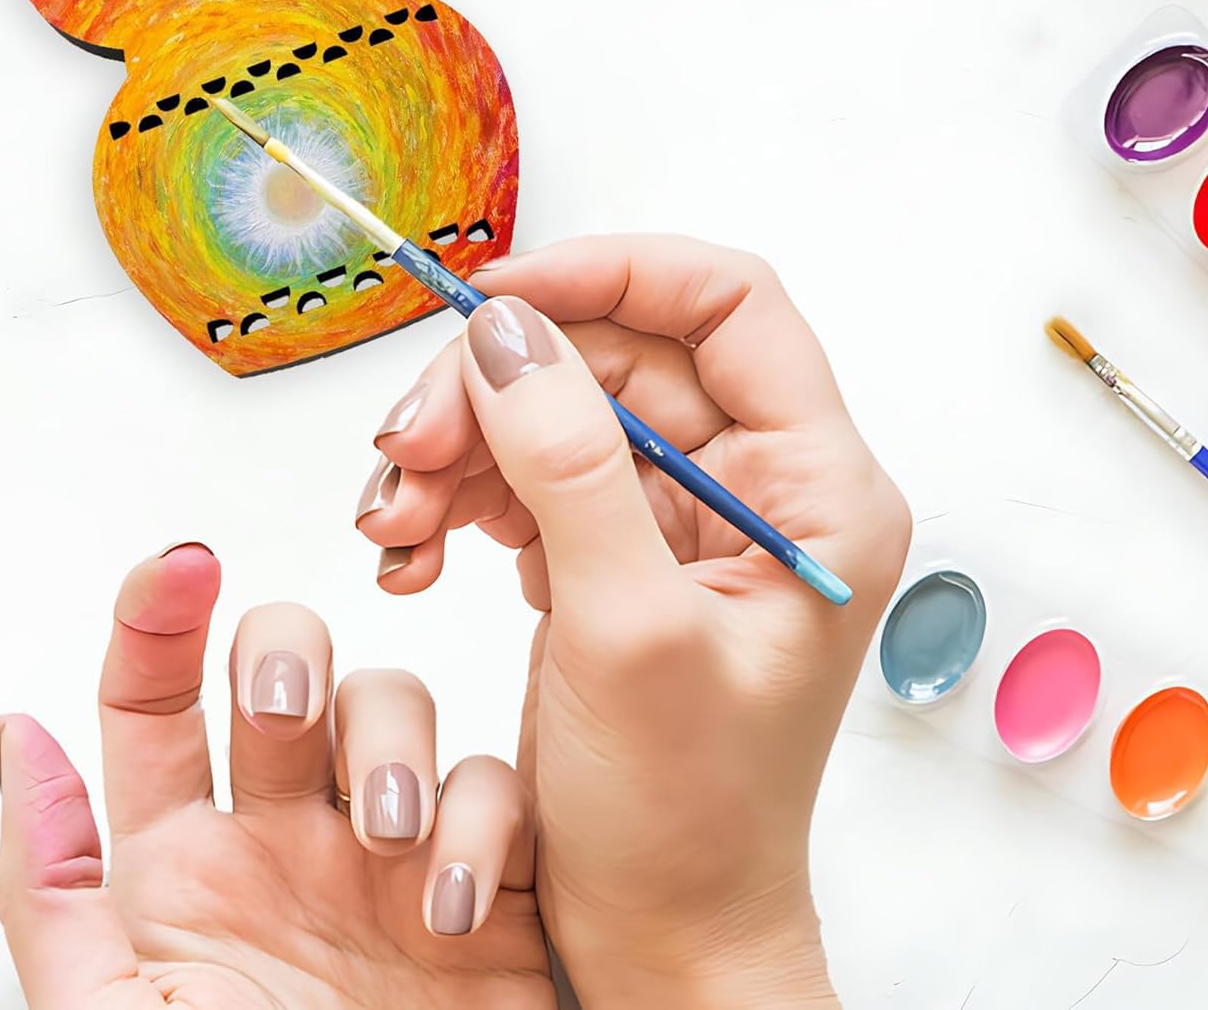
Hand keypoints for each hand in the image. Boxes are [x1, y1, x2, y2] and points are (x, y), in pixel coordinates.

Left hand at [0, 545, 551, 1008]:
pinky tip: (457, 907)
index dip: (159, 618)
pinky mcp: (487, 879)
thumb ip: (52, 884)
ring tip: (391, 839)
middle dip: (287, 650)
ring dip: (394, 741)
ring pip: (394, 701)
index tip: (179, 569)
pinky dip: (484, 824)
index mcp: (183, 866)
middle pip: (285, 665)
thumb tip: (15, 731)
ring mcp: (387, 852)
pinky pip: (494, 789)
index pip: (158, 700)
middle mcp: (285, 837)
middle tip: (283, 707)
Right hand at [359, 236, 910, 1008]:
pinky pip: (527, 474)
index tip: (495, 299)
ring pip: (556, 410)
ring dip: (460, 446)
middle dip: (498, 388)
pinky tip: (412, 551)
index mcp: (814, 488)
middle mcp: (756, 485)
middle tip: (406, 448)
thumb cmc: (684, 817)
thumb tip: (508, 334)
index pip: (726, 305)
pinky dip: (458, 495)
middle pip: (614, 355)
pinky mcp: (614, 551)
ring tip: (393, 520)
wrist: (656, 934)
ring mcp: (678, 518)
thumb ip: (569, 466)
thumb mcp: (626, 631)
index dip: (610, 274)